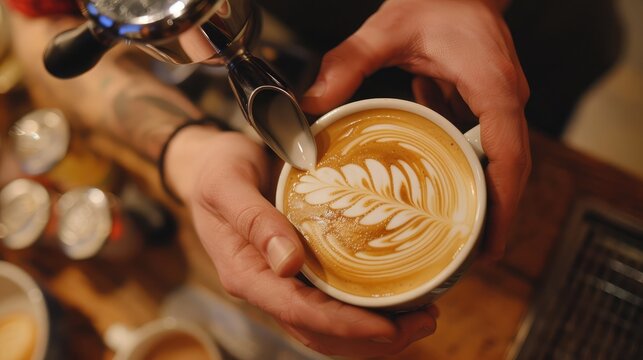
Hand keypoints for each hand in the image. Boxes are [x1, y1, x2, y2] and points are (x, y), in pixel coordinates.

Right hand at [164, 127, 437, 355]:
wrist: (211, 165)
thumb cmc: (218, 169)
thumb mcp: (227, 184)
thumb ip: (254, 220)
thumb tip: (290, 263)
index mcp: (246, 273)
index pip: (297, 312)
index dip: (344, 326)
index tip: (388, 328)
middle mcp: (266, 285)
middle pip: (319, 332)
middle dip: (372, 338)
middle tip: (425, 322)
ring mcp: (282, 281)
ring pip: (328, 326)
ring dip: (374, 331)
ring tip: (422, 318)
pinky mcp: (298, 269)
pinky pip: (331, 301)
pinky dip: (364, 308)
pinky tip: (396, 297)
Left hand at [301, 0, 530, 259]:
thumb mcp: (388, 28)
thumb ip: (348, 63)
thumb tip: (311, 103)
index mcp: (493, 88)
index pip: (510, 156)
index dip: (504, 204)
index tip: (491, 242)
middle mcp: (504, 101)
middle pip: (512, 173)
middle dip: (496, 217)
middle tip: (471, 259)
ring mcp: (497, 106)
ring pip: (500, 166)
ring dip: (484, 203)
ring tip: (459, 243)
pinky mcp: (483, 107)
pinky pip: (482, 150)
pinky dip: (468, 178)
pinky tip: (444, 199)